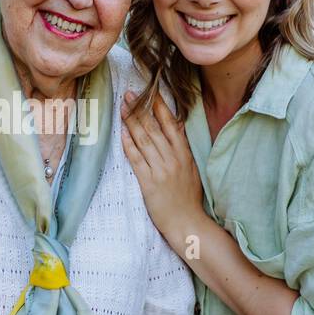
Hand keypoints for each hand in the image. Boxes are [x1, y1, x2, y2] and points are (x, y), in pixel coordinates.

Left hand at [120, 90, 205, 251]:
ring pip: (143, 140)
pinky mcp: (149, 182)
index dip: (159, 107)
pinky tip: (122, 133)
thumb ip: (182, 148)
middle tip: (128, 94)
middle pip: (154, 128)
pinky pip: (136, 159)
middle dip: (140, 109)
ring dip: (131, 122)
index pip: (171, 124)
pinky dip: (129, 145)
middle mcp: (173, 159)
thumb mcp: (192, 169)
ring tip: (122, 108)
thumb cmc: (189, 197)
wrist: (187, 222)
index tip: (150, 92)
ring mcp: (161, 170)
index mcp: (184, 154)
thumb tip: (176, 126)